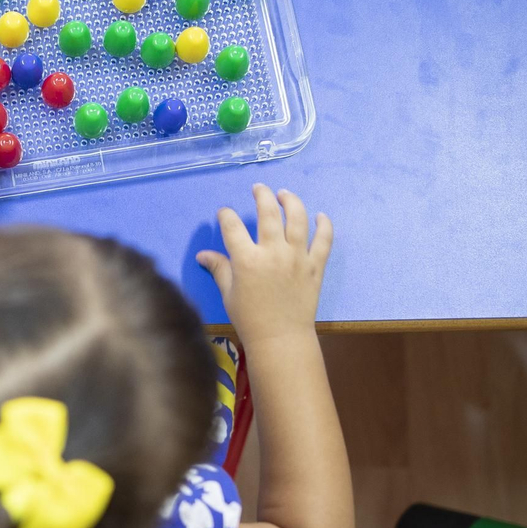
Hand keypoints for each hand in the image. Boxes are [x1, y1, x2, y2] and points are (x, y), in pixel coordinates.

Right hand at [197, 185, 332, 346]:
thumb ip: (218, 268)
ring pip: (297, 218)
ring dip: (291, 201)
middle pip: (267, 212)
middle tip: (259, 188)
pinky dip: (324, 225)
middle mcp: (272, 252)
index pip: (232, 226)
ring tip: (285, 194)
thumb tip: (202, 255)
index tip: (224, 213)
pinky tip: (320, 216)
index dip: (225, 215)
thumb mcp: (228, 293)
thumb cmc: (249, 318)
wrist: (281, 339)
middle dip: (261, 195)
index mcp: (246, 259)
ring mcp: (297, 257)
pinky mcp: (315, 266)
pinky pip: (323, 240)